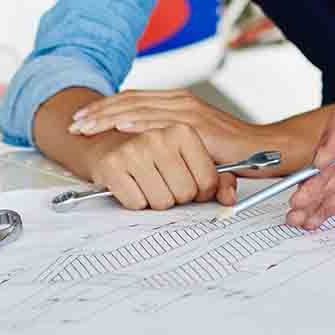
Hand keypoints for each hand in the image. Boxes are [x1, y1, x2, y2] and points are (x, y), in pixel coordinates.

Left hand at [70, 88, 263, 164]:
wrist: (265, 149)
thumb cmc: (229, 151)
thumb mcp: (191, 145)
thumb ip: (168, 145)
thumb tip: (139, 153)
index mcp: (176, 103)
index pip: (132, 100)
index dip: (105, 107)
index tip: (81, 119)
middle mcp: (180, 102)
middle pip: (129, 101)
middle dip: (98, 112)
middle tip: (74, 124)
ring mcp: (188, 112)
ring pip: (140, 108)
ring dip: (110, 116)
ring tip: (87, 126)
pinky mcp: (197, 125)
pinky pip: (163, 122)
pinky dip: (140, 123)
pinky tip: (121, 126)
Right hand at [80, 122, 236, 211]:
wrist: (104, 137)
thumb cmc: (150, 149)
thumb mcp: (189, 156)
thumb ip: (218, 176)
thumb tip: (229, 198)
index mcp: (183, 131)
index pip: (207, 180)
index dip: (201, 192)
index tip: (192, 187)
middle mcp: (160, 136)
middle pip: (185, 194)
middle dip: (177, 196)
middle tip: (165, 183)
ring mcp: (135, 149)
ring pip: (161, 202)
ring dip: (156, 199)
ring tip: (148, 181)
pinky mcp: (112, 164)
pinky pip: (136, 203)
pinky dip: (135, 200)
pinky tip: (132, 182)